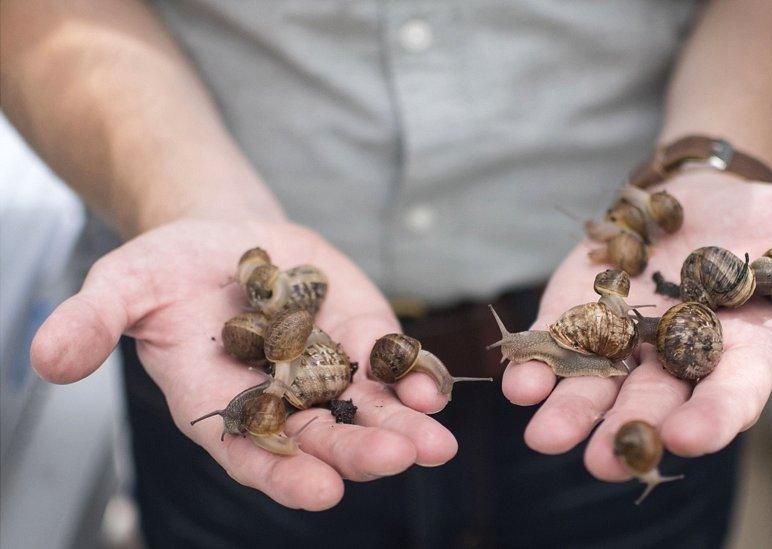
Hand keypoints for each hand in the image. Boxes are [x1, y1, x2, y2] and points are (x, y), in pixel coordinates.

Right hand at [31, 218, 457, 509]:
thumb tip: (46, 358)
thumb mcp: (123, 285)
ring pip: (368, 412)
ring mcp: (327, 374)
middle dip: (359, 453)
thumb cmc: (168, 270)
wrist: (221, 237)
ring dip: (403, 429)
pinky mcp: (360, 339)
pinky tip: (433, 389)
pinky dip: (413, 378)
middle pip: (322, 442)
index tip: (320, 491)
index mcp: (220, 406)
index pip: (253, 453)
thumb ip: (93, 323)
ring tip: (435, 443)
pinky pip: (391, 366)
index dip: (284, 475)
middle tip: (396, 458)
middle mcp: (279, 402)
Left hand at [503, 171, 771, 480]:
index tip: (695, 434)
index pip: (732, 393)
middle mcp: (679, 361)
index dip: (716, 414)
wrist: (700, 197)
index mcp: (741, 352)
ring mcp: (624, 344)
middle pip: (654, 404)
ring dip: (570, 413)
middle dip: (629, 432)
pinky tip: (518, 380)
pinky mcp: (579, 317)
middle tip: (604, 461)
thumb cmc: (767, 224)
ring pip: (596, 388)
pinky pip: (556, 348)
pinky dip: (537, 366)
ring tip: (546, 434)